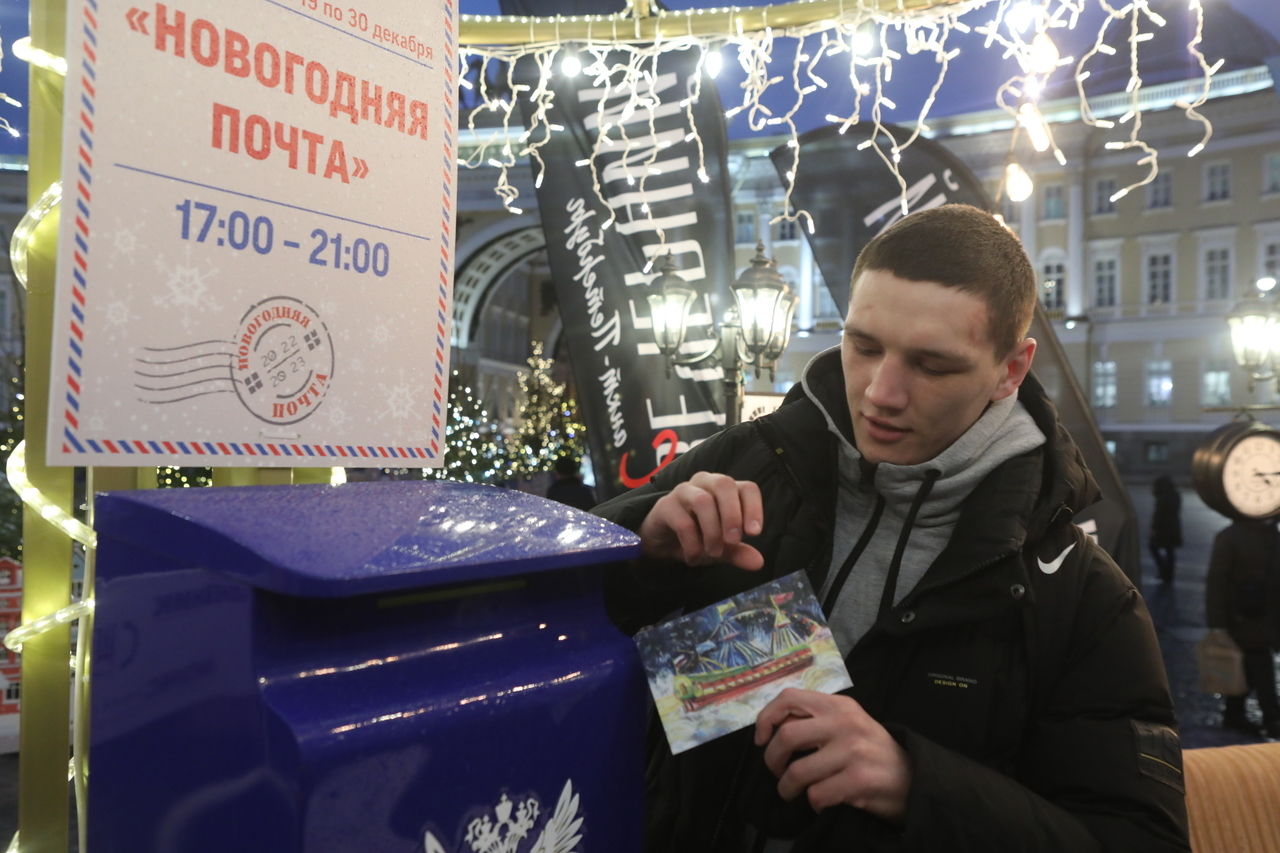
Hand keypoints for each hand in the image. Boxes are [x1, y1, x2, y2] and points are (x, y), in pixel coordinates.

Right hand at [636, 471, 763, 569]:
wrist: (662, 542)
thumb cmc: (697, 536)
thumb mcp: (721, 548)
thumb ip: (739, 552)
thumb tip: (758, 562)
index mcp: (725, 490)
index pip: (746, 488)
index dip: (754, 508)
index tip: (754, 533)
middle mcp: (706, 483)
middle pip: (724, 484)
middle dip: (732, 515)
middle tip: (733, 541)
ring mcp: (684, 491)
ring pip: (702, 501)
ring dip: (712, 531)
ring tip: (714, 553)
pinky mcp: (665, 505)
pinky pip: (682, 521)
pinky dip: (692, 543)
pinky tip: (693, 557)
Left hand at [754, 688, 910, 822]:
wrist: (913, 778)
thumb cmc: (872, 751)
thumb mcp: (848, 722)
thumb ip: (816, 720)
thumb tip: (772, 730)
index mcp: (838, 705)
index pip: (789, 698)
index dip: (766, 718)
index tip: (761, 740)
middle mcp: (845, 723)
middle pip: (786, 737)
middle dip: (772, 761)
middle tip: (778, 773)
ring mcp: (853, 751)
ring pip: (797, 772)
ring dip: (788, 789)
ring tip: (793, 792)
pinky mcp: (858, 780)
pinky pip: (816, 795)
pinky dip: (813, 803)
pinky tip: (822, 801)